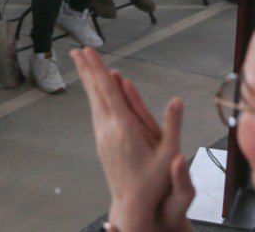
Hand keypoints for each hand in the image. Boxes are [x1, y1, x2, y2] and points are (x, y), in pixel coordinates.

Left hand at [71, 48, 192, 231]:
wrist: (132, 205)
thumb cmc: (153, 182)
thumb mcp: (169, 154)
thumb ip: (173, 125)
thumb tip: (178, 100)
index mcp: (124, 128)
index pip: (108, 91)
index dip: (99, 69)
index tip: (89, 51)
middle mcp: (109, 129)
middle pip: (95, 92)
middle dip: (87, 69)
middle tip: (77, 50)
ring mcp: (102, 136)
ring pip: (93, 101)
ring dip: (88, 81)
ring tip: (81, 64)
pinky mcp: (101, 142)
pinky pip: (96, 112)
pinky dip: (93, 96)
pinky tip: (93, 93)